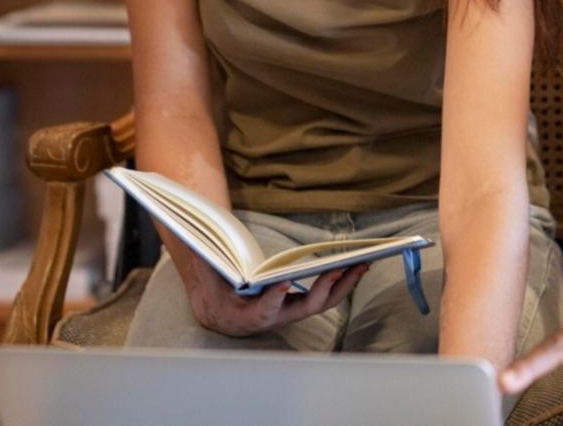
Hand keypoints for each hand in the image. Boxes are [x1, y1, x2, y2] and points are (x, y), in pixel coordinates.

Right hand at [175, 255, 368, 337]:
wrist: (218, 313)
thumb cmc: (211, 291)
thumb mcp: (205, 278)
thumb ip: (205, 264)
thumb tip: (200, 244)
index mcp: (246, 316)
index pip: (262, 311)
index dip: (273, 299)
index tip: (281, 283)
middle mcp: (274, 318)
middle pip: (305, 307)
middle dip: (324, 287)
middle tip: (341, 267)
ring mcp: (290, 313)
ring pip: (322, 303)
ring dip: (344, 284)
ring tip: (362, 263)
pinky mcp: (299, 305)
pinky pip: (325, 296)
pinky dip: (341, 282)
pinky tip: (356, 266)